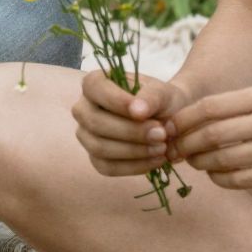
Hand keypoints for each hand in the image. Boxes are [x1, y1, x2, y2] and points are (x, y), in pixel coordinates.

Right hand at [72, 69, 191, 176]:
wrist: (169, 120)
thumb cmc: (160, 101)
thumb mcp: (161, 92)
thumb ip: (151, 98)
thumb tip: (137, 112)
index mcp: (94, 83)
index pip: (95, 89)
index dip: (117, 102)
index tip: (142, 113)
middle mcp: (83, 109)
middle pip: (96, 123)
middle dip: (131, 132)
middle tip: (161, 134)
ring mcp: (86, 135)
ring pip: (99, 148)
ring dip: (133, 151)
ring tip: (161, 147)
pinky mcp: (96, 158)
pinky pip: (107, 167)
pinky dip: (134, 166)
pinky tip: (155, 160)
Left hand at [173, 85, 251, 191]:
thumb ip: (231, 107)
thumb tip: (182, 121)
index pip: (210, 107)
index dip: (183, 120)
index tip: (169, 129)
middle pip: (213, 134)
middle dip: (187, 144)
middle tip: (176, 150)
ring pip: (224, 159)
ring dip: (201, 164)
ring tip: (194, 163)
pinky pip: (240, 180)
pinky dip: (220, 179)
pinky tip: (215, 175)